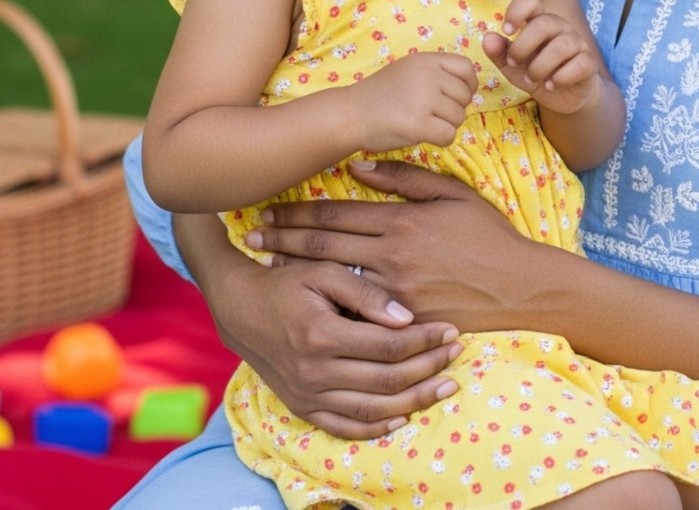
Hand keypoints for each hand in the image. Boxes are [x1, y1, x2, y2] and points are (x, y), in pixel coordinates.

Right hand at [206, 247, 463, 437]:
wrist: (241, 308)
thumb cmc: (287, 281)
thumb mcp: (322, 270)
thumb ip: (364, 293)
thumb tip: (405, 316)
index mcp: (321, 334)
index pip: (388, 345)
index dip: (424, 339)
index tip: (450, 329)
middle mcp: (314, 371)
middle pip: (385, 381)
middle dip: (428, 368)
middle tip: (456, 354)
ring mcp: (308, 394)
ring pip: (371, 409)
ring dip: (413, 401)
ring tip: (444, 386)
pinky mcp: (302, 407)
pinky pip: (344, 427)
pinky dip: (376, 427)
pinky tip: (403, 417)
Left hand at [248, 162, 539, 332]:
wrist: (519, 288)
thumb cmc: (488, 236)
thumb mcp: (452, 195)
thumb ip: (406, 178)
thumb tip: (361, 166)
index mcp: (401, 221)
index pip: (337, 213)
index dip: (298, 210)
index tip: (269, 206)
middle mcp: (391, 256)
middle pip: (324, 245)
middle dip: (284, 237)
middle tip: (252, 232)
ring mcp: (394, 293)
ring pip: (331, 279)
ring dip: (296, 270)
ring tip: (267, 264)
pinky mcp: (402, 321)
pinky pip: (355, 311)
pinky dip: (325, 302)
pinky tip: (304, 300)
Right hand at [352, 51, 476, 151]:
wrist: (349, 114)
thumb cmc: (378, 94)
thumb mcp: (408, 69)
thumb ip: (434, 72)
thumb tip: (466, 86)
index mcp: (426, 59)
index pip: (466, 67)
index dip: (468, 85)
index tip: (456, 97)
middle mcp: (428, 75)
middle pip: (464, 96)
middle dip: (454, 109)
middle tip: (433, 115)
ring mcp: (424, 99)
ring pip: (459, 118)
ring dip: (446, 125)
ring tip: (424, 124)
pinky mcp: (419, 124)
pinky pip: (449, 136)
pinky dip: (440, 140)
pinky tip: (424, 136)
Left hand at [483, 0, 602, 115]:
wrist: (562, 97)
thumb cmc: (536, 74)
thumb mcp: (512, 66)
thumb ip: (499, 52)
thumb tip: (487, 39)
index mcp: (538, 22)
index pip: (530, 0)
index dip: (516, 11)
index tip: (507, 30)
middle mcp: (559, 27)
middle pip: (543, 24)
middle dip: (522, 47)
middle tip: (514, 64)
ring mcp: (576, 43)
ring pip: (560, 47)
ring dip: (539, 67)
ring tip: (531, 79)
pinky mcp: (588, 63)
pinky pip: (579, 64)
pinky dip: (561, 77)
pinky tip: (551, 85)